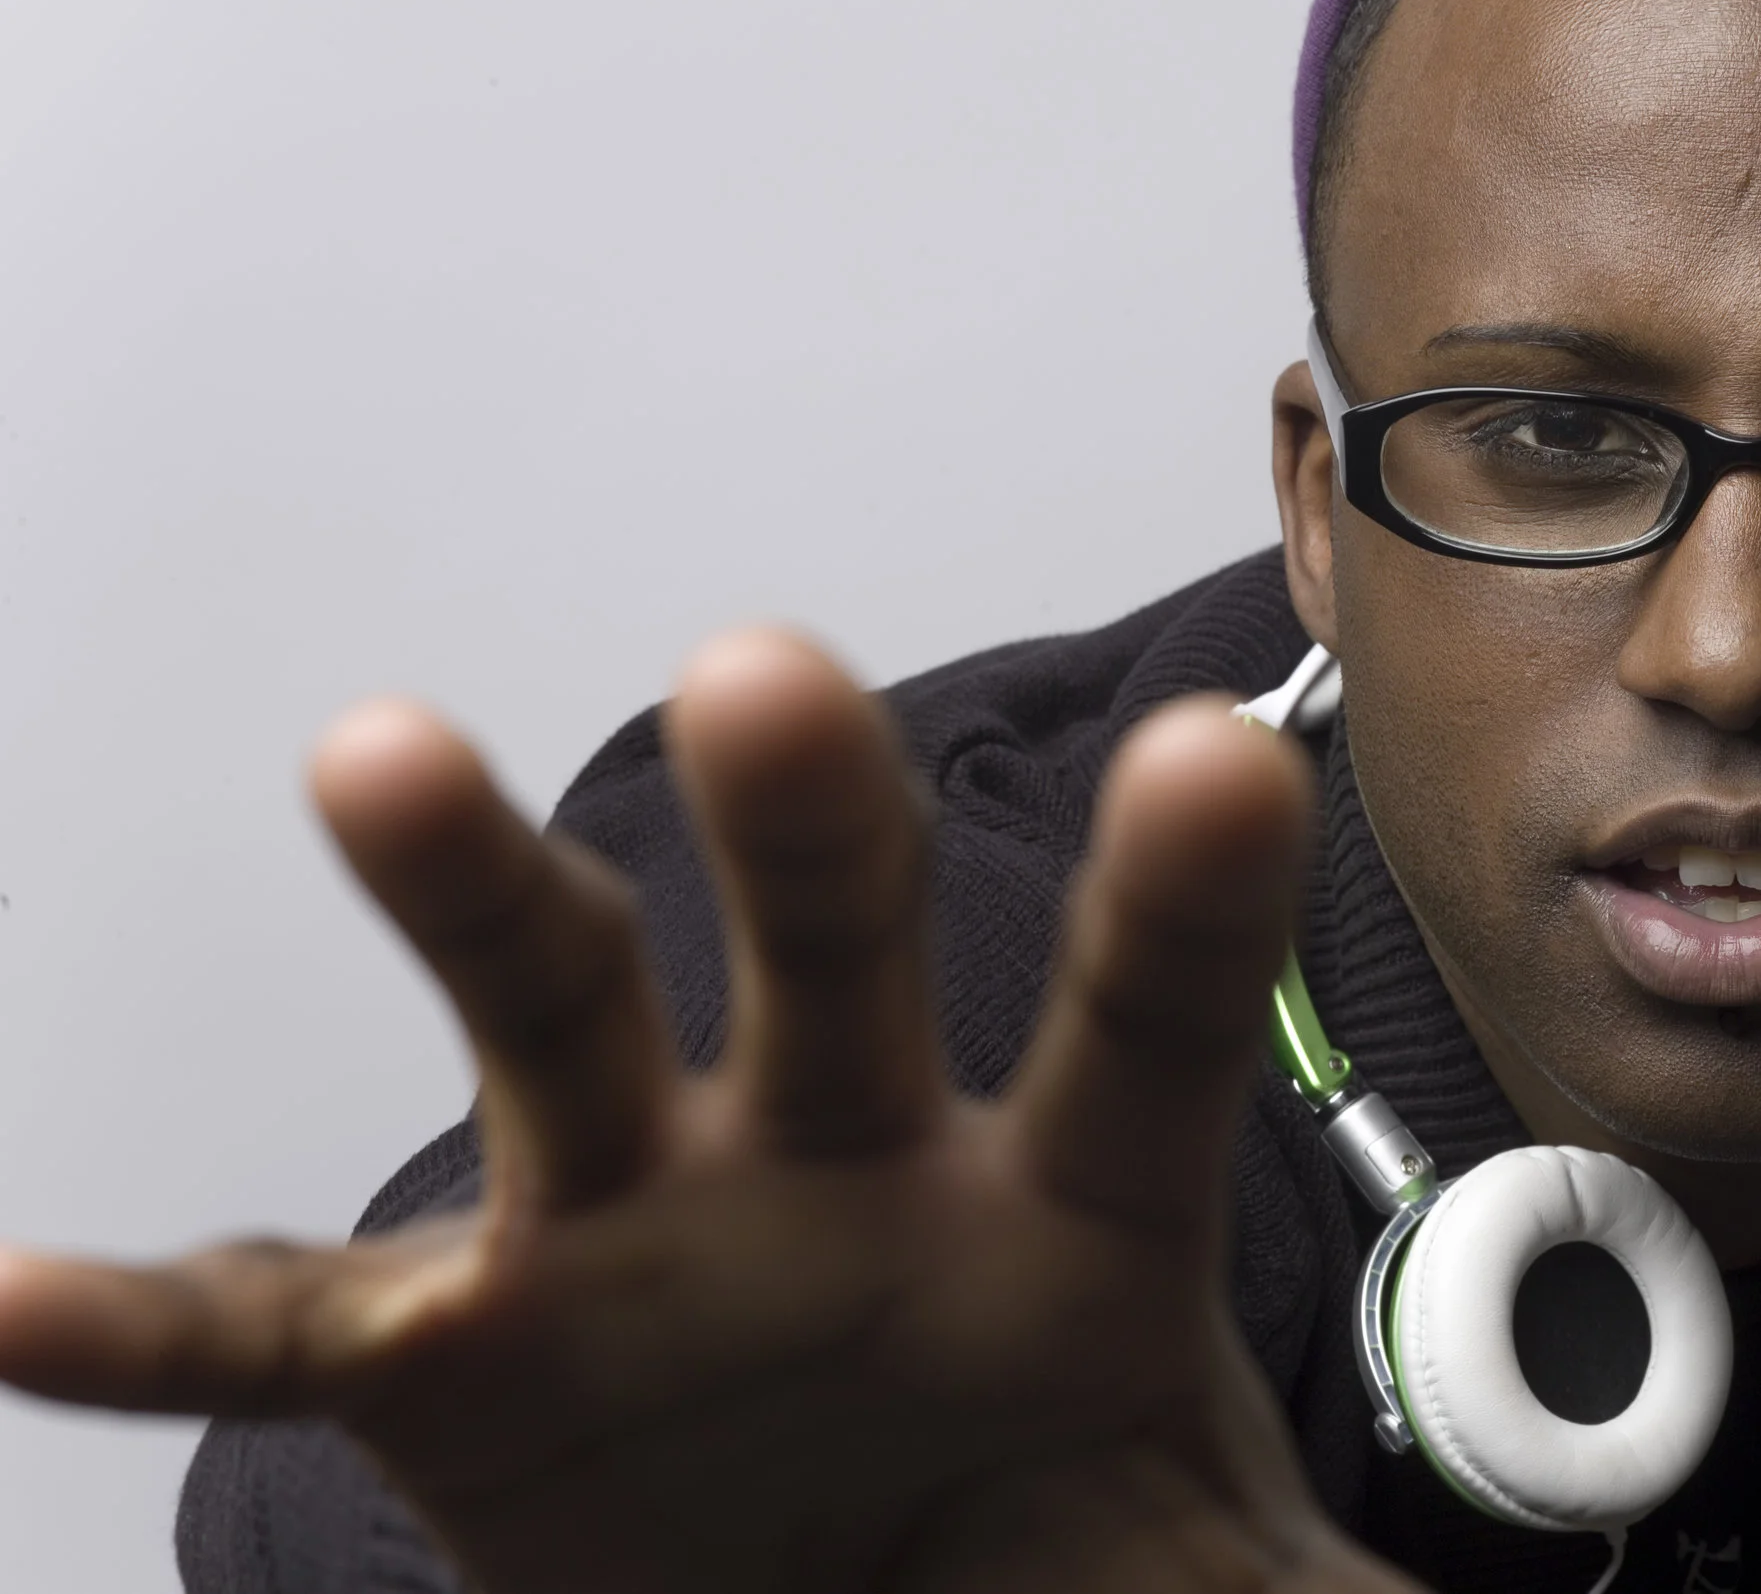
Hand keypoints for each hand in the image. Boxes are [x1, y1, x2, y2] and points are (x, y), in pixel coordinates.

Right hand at [0, 631, 1415, 1593]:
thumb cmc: (1049, 1553)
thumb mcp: (1200, 1581)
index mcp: (1064, 1204)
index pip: (1143, 1026)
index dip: (1180, 907)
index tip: (1220, 760)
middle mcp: (843, 1157)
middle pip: (833, 950)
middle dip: (802, 826)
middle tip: (768, 680)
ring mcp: (639, 1232)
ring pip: (558, 1022)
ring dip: (474, 894)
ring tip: (381, 750)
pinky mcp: (463, 1354)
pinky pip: (292, 1326)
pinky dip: (162, 1316)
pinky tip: (28, 1293)